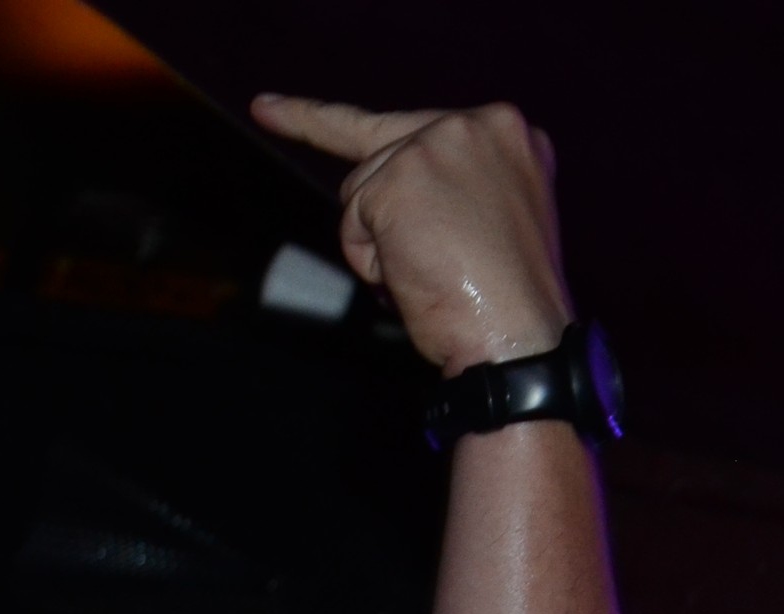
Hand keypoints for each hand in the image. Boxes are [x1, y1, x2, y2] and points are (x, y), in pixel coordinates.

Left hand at [249, 97, 572, 375]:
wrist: (517, 335)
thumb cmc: (504, 300)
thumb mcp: (492, 221)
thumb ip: (450, 188)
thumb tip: (384, 194)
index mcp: (508, 133)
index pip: (419, 124)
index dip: (340, 122)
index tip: (266, 108)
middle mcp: (476, 124)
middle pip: (380, 156)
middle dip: (372, 212)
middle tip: (370, 217)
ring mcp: (435, 145)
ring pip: (360, 189)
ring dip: (379, 245)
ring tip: (432, 275)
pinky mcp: (399, 179)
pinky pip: (352, 221)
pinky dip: (370, 261)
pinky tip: (415, 275)